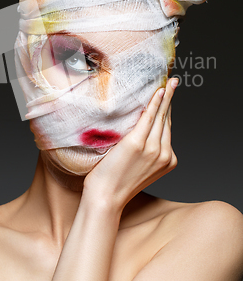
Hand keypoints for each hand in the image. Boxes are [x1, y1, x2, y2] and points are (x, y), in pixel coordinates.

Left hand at [83, 77, 178, 213]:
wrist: (105, 198)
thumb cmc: (114, 183)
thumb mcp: (137, 167)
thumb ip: (144, 151)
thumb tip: (138, 130)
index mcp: (167, 161)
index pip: (167, 129)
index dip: (167, 110)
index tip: (168, 95)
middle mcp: (164, 154)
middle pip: (166, 120)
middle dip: (170, 100)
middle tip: (174, 83)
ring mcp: (152, 149)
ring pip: (160, 117)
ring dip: (165, 97)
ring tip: (169, 83)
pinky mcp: (137, 143)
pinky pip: (149, 118)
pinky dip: (155, 103)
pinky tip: (159, 91)